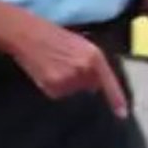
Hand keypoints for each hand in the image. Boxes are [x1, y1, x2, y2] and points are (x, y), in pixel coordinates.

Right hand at [12, 20, 128, 118]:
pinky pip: (57, 93)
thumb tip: (95, 85)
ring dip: (64, 84)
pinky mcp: (53, 86)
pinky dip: (50, 86)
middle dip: (79, 81)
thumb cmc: (50, 35)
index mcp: (94, 56)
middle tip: (63, 65)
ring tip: (51, 66)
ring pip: (71, 91)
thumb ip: (91, 63)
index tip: (122, 114)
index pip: (108, 82)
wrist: (26, 33)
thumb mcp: (79, 44)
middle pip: (88, 87)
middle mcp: (84, 68)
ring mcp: (69, 78)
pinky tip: (43, 72)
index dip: (116, 99)